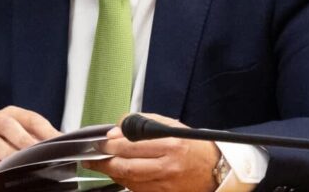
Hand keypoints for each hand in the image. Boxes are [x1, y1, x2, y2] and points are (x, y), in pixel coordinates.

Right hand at [0, 106, 60, 170]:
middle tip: (37, 151)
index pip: (31, 118)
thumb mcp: (14, 132)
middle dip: (24, 139)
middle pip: (8, 125)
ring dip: (7, 153)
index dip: (45, 129)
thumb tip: (60, 144)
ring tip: (20, 163)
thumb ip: (35, 137)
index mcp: (11, 114)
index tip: (59, 141)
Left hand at [100, 112, 220, 191]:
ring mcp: (164, 184)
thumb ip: (145, 123)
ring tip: (102, 164)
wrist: (214, 171)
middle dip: (105, 161)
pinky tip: (119, 174)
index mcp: (170, 144)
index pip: (132, 145)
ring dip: (111, 172)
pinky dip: (124, 181)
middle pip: (126, 166)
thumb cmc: (193, 147)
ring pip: (128, 180)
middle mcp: (167, 166)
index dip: (112, 144)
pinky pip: (136, 189)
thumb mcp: (172, 127)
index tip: (101, 141)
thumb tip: (118, 129)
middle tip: (93, 157)